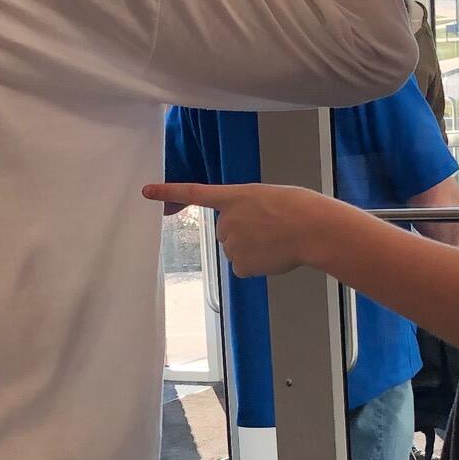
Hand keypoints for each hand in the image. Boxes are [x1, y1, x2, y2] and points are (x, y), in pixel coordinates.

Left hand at [146, 180, 334, 276]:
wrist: (312, 228)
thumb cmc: (299, 209)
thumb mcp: (269, 198)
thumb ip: (250, 211)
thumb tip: (248, 236)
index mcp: (234, 196)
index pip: (194, 192)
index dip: (168, 192)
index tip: (146, 192)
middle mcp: (226, 221)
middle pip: (227, 232)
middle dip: (245, 233)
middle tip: (271, 229)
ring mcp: (230, 243)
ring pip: (237, 251)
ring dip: (254, 249)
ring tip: (277, 241)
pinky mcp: (239, 264)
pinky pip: (244, 268)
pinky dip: (258, 265)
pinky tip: (274, 256)